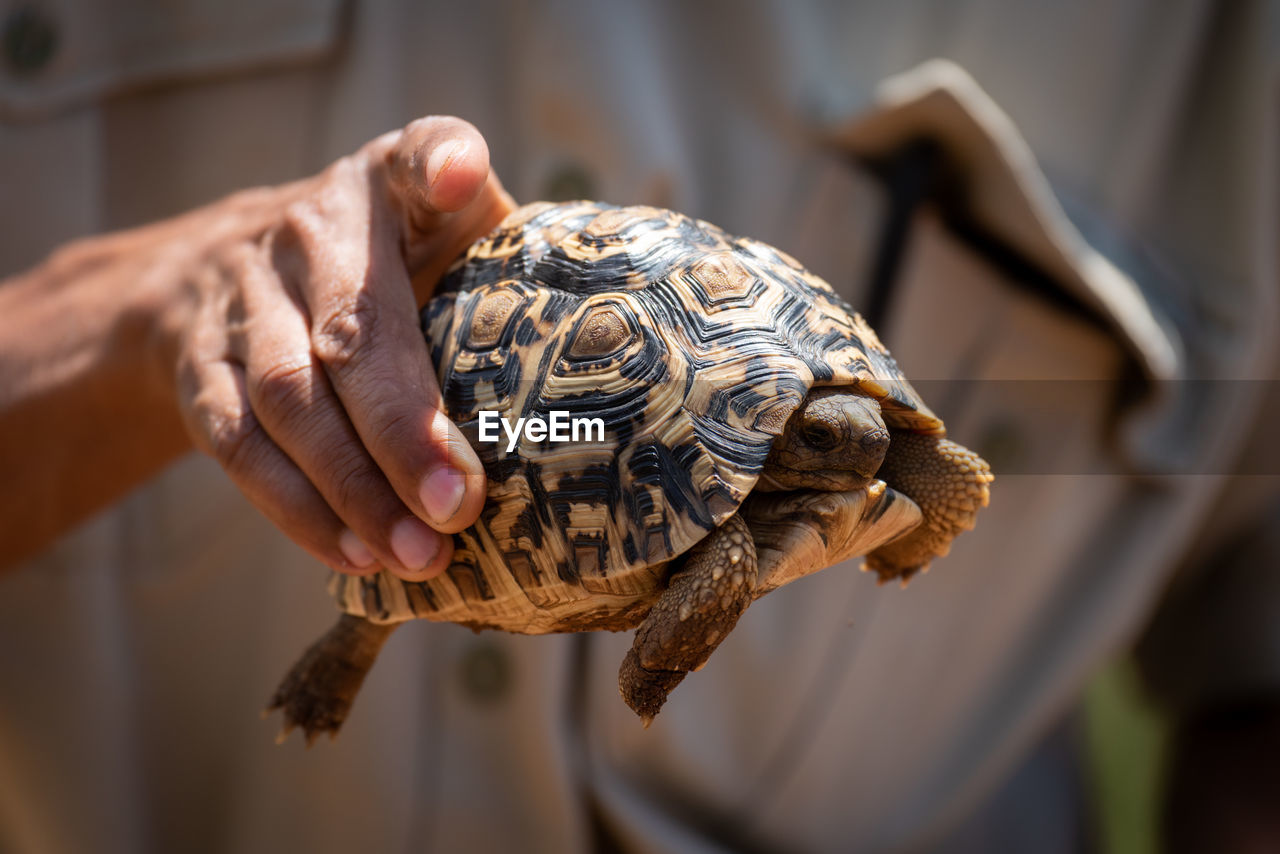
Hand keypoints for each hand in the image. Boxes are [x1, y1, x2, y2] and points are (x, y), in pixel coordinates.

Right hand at [161, 117, 514, 579]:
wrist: (223, 268)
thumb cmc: (384, 263)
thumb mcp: (444, 232)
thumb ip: (507, 263)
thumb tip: (606, 359)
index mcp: (385, 186)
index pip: (415, 154)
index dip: (437, 164)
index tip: (459, 181)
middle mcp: (308, 230)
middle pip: (351, 331)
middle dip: (403, 427)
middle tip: (457, 506)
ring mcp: (242, 298)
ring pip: (288, 399)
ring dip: (353, 487)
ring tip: (419, 553)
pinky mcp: (200, 366)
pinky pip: (238, 445)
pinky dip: (297, 508)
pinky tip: (357, 554)